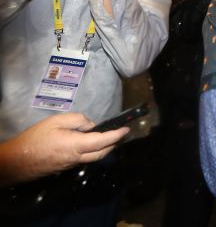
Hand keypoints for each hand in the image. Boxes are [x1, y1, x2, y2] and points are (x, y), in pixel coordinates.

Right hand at [1, 113, 128, 183]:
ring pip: (94, 157)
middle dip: (114, 143)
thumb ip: (77, 120)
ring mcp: (72, 164)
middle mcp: (78, 158)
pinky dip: (93, 152)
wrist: (16, 161)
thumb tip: (91, 124)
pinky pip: (85, 159)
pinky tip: (91, 145)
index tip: (126, 129)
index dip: (117, 135)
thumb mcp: (55, 121)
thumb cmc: (35, 139)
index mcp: (77, 145)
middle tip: (120, 133)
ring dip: (105, 148)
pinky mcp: (66, 167)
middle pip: (102, 152)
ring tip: (109, 138)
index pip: (103, 141)